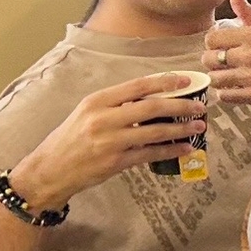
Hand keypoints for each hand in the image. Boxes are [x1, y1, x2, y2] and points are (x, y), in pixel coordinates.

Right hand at [9, 73, 209, 214]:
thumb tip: (153, 97)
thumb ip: (116, 105)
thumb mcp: (87, 113)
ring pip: (154, 131)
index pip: (136, 86)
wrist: (50, 170)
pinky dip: (171, 151)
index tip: (186, 80)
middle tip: (200, 106)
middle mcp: (102, 118)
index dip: (164, 81)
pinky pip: (150, 154)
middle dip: (180, 105)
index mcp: (96, 101)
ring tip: (199, 126)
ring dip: (181, 129)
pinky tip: (186, 148)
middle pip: (151, 107)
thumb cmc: (71, 139)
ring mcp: (109, 141)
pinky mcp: (115, 162)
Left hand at [205, 0, 250, 108]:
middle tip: (223, 62)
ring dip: (219, 77)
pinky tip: (236, 86)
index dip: (213, 43)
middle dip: (213, 61)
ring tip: (229, 75)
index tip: (221, 46)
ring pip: (214, 78)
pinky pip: (224, 95)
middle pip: (209, 59)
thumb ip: (247, 12)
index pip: (211, 38)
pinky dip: (227, 92)